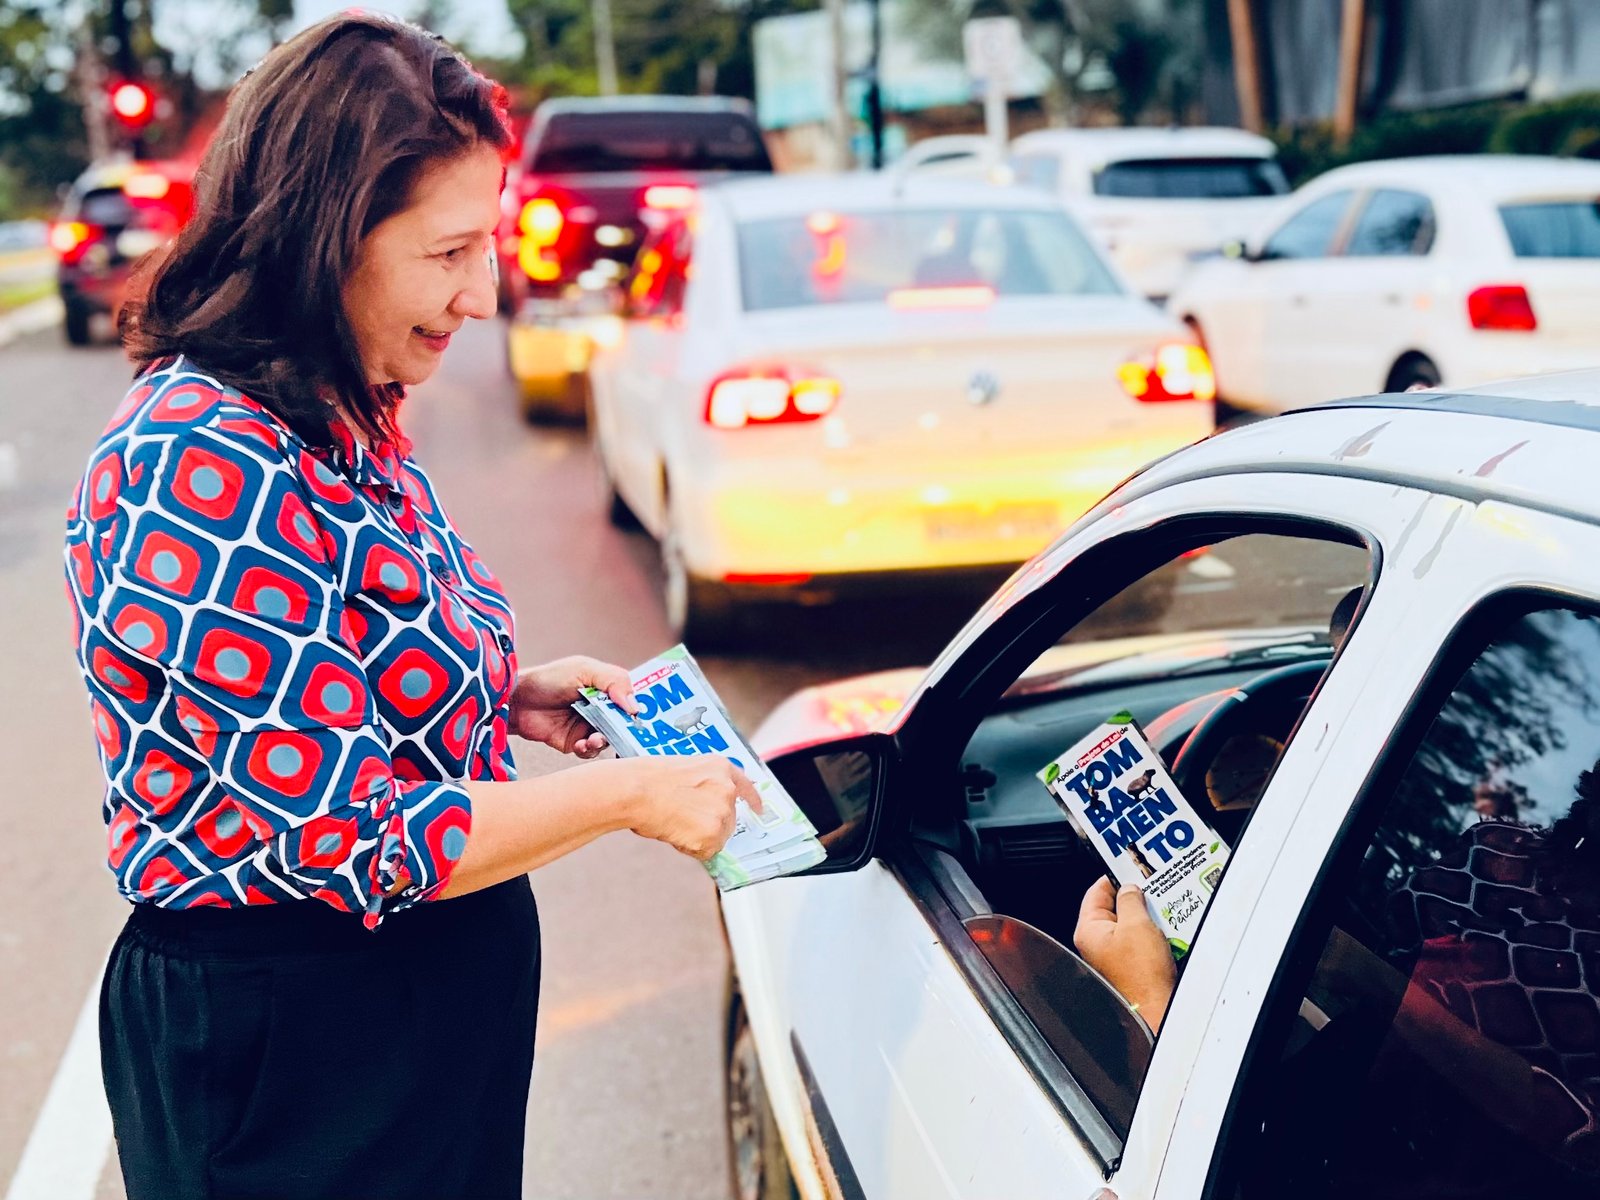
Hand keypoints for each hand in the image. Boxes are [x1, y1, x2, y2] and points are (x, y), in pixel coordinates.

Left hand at [508, 655, 640, 756]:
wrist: (516, 700)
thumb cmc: (548, 679)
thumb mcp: (583, 669)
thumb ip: (612, 680)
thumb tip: (634, 705)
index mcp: (605, 688)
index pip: (629, 700)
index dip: (634, 708)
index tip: (635, 715)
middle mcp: (600, 709)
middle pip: (622, 723)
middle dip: (623, 729)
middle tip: (621, 732)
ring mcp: (588, 727)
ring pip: (609, 739)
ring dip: (605, 740)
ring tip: (595, 738)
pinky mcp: (575, 742)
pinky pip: (591, 752)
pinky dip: (590, 750)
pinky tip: (583, 744)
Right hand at [618, 756, 763, 860]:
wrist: (637, 791)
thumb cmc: (648, 779)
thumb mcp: (684, 769)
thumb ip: (703, 784)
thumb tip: (704, 805)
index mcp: (721, 768)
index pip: (746, 786)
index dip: (752, 800)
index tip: (758, 810)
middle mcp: (727, 789)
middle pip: (729, 819)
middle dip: (710, 824)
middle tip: (683, 818)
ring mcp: (722, 813)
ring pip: (717, 837)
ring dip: (699, 837)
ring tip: (674, 822)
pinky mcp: (713, 835)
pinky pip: (705, 851)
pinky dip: (690, 848)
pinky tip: (674, 832)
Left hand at [1074, 877, 1178, 1031]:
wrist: (1156, 1009)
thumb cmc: (1142, 976)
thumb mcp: (1137, 924)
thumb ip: (1131, 899)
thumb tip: (1129, 888)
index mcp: (1089, 930)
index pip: (1096, 892)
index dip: (1114, 877)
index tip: (1130, 869)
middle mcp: (1096, 942)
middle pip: (1113, 906)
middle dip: (1134, 897)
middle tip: (1151, 888)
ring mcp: (1112, 953)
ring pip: (1128, 922)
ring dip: (1145, 915)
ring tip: (1161, 909)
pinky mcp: (1128, 963)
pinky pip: (1138, 938)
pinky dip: (1151, 931)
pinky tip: (1165, 929)